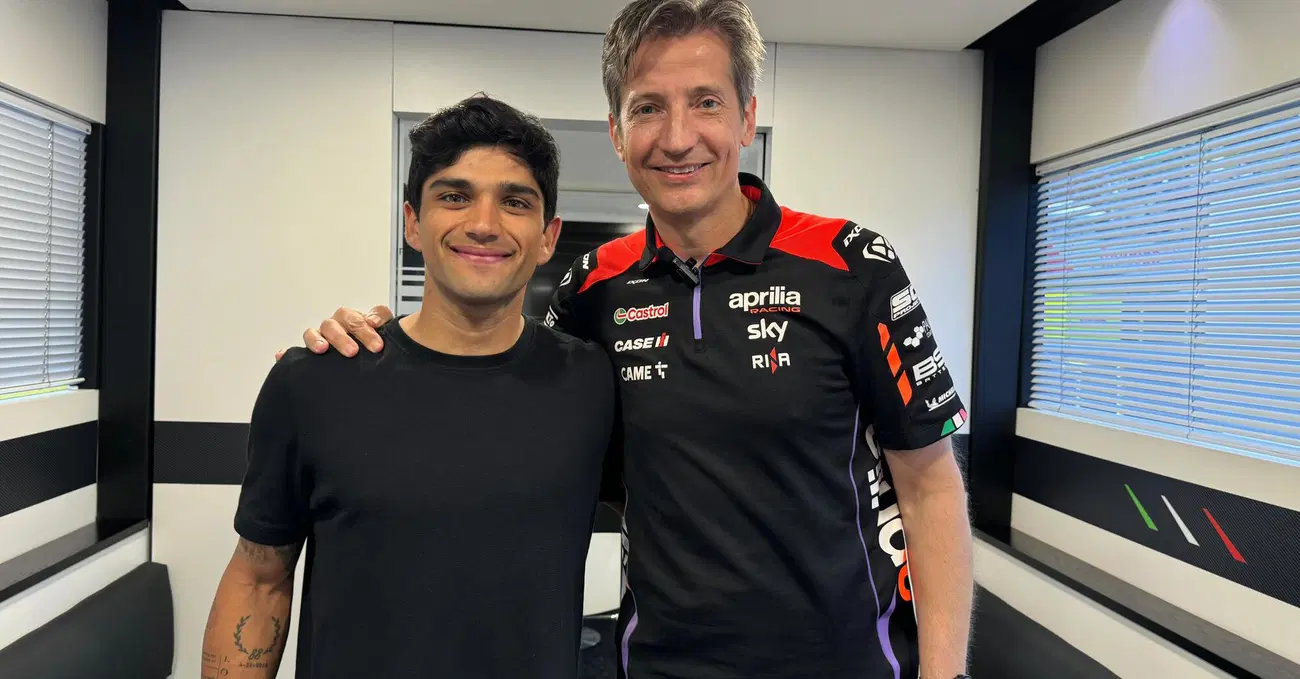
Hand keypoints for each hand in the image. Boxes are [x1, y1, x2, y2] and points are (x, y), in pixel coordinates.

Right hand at [273, 305, 393, 359]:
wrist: (369, 362)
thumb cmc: (375, 349)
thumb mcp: (386, 336)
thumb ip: (383, 323)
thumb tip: (376, 321)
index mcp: (356, 321)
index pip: (359, 317)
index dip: (366, 326)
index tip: (377, 341)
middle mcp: (337, 327)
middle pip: (336, 323)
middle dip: (345, 336)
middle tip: (354, 352)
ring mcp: (321, 339)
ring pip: (314, 333)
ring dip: (316, 339)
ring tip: (321, 349)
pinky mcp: (307, 355)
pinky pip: (294, 353)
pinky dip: (287, 354)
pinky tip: (282, 356)